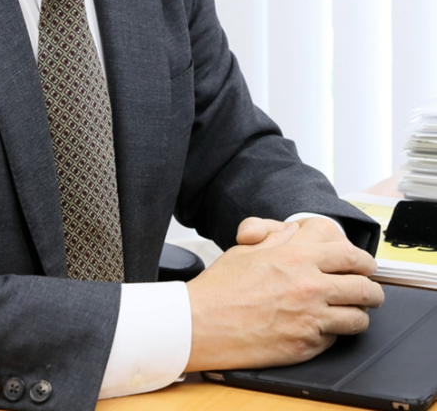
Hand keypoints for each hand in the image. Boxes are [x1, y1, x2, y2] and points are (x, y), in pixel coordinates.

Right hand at [185, 216, 383, 371]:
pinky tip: (322, 327)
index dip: (360, 259)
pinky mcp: (307, 343)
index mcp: (295, 255)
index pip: (348, 253)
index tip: (361, 265)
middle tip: (368, 290)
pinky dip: (334, 333)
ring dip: (358, 313)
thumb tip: (294, 231)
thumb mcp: (247, 249)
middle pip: (363, 285)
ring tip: (352, 311)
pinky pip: (337, 338)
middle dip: (371, 288)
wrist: (204, 323)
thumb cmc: (221, 287)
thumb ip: (277, 236)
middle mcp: (309, 284)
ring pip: (359, 316)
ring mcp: (310, 316)